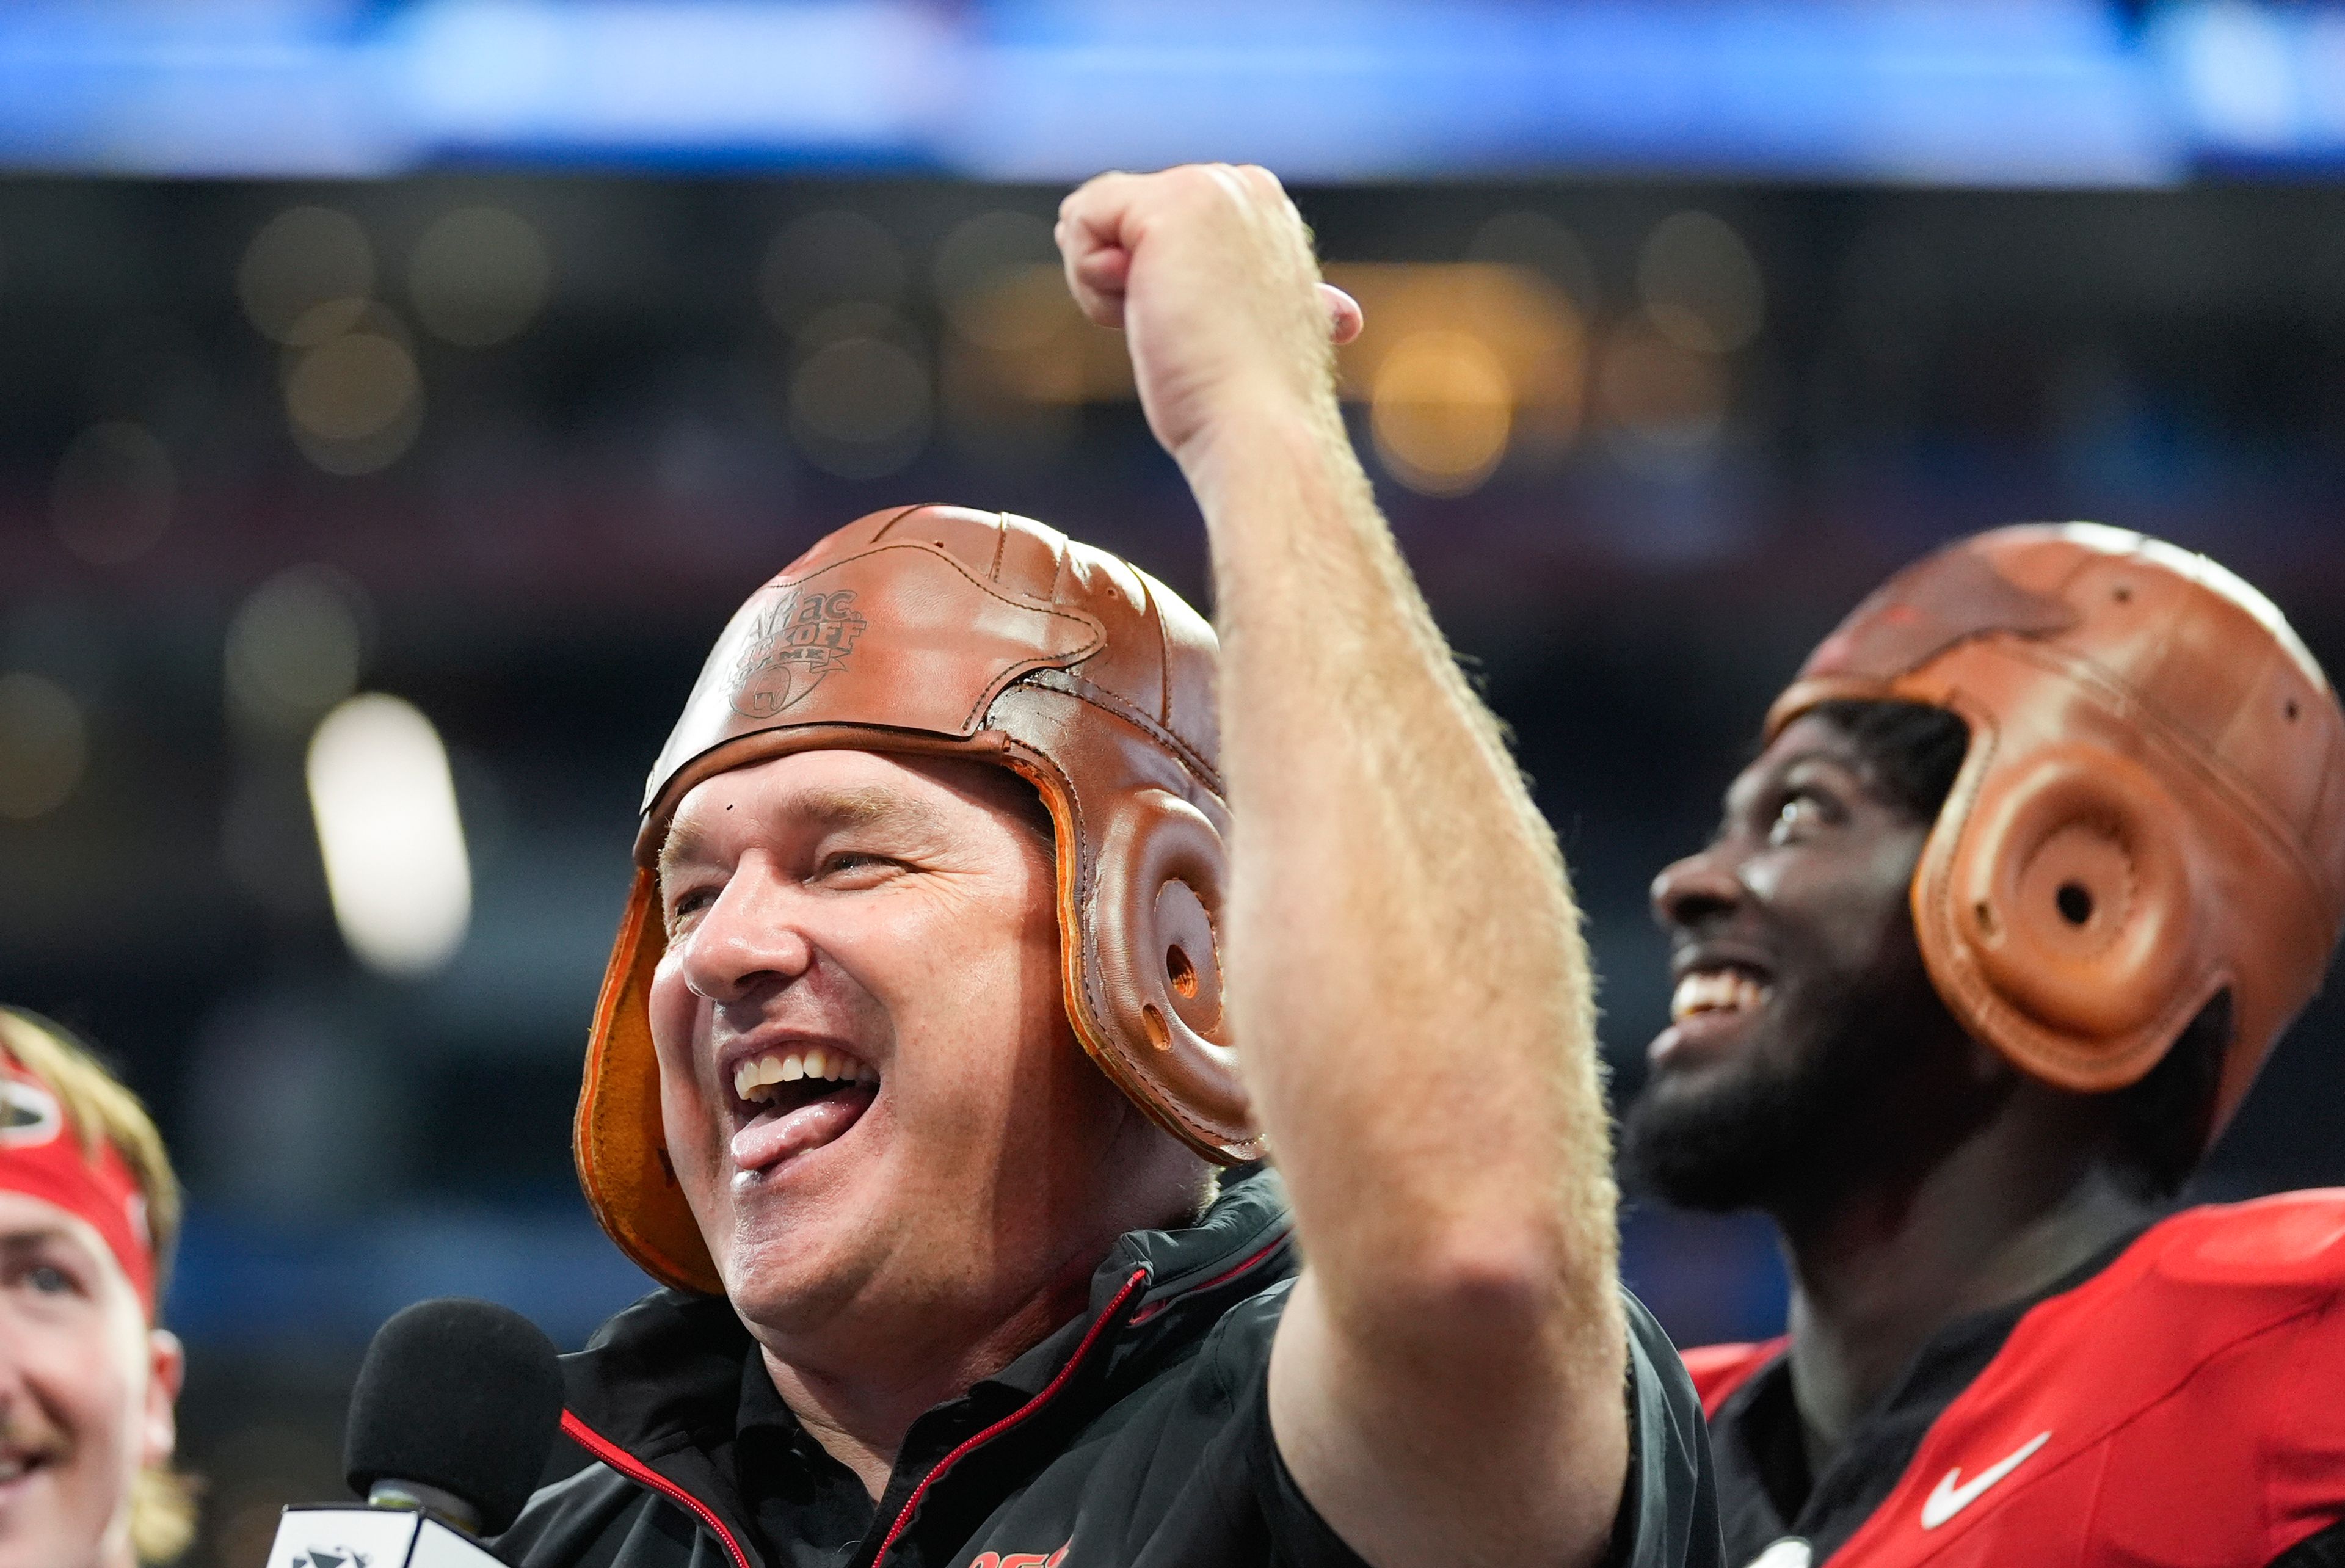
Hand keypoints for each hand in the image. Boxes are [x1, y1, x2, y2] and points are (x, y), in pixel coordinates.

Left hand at [1057, 165, 1362, 475]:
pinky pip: (1080, 218)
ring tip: (1172, 326)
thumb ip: (1181, 268)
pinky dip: (1089, 283)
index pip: (1153, 222)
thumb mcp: (1215, 317)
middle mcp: (1243, 186)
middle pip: (1121, 215)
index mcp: (1263, 212)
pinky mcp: (1170, 204)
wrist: (1260, 430)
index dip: (1151, 284)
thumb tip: (1082, 237)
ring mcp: (1211, 188)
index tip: (1200, 329)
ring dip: (1108, 287)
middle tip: (1185, 332)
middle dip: (1127, 280)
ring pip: (1095, 216)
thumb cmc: (1240, 398)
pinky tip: (1142, 314)